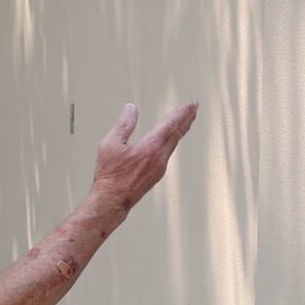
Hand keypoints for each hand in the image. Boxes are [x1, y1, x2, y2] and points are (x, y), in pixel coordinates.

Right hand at [88, 102, 198, 219]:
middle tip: (194, 108)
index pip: (171, 124)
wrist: (112, 200)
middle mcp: (160, 157)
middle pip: (177, 133)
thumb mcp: (111, 144)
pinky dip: (173, 141)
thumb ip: (124, 124)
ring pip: (174, 144)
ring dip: (181, 130)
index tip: (191, 104)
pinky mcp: (157, 174)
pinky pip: (168, 153)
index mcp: (151, 147)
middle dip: (187, 119)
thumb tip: (132, 108)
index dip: (182, 112)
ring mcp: (160, 167)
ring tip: (186, 121)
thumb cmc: (110, 174)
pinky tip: (170, 141)